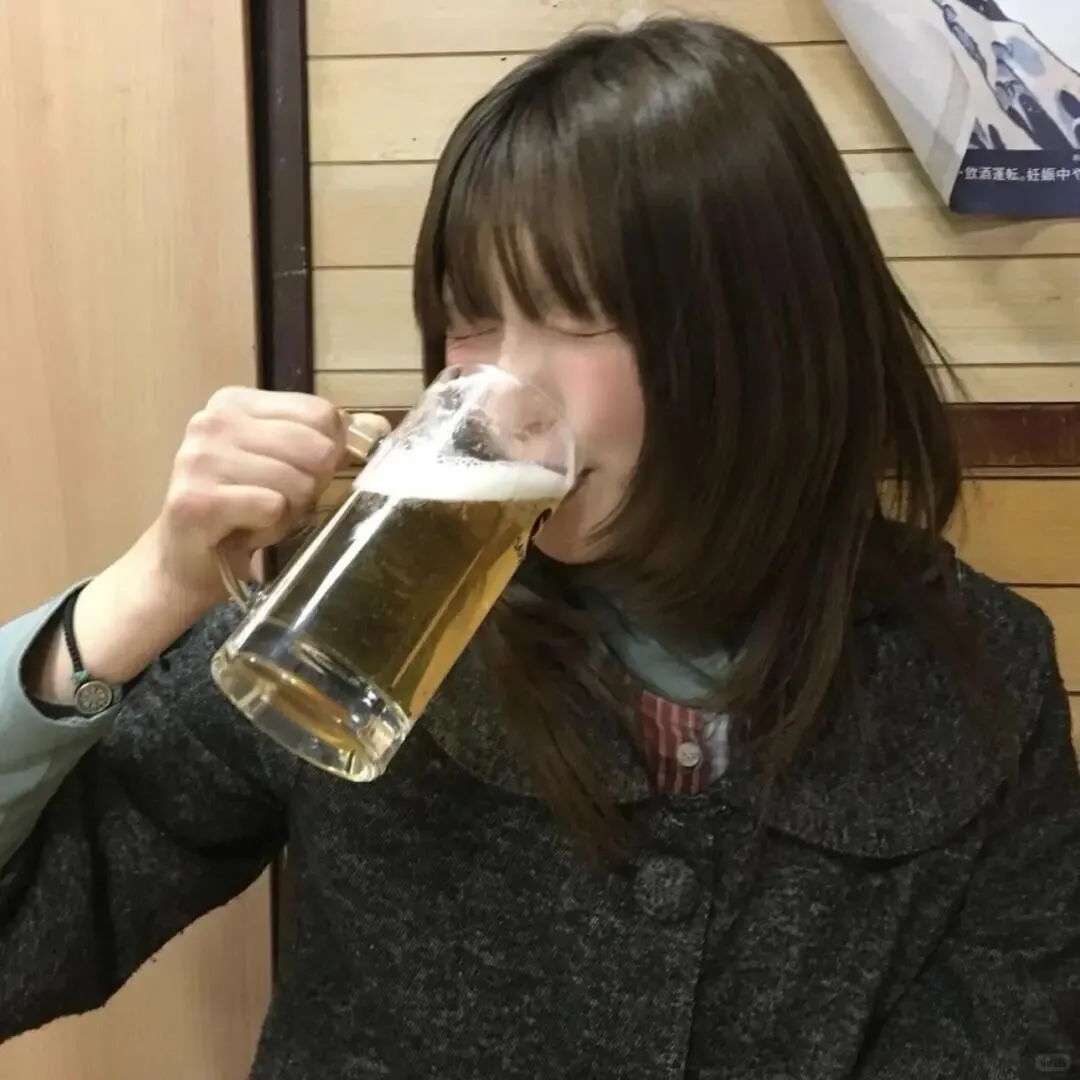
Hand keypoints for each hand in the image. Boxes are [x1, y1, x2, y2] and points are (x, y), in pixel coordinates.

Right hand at [148, 387, 350, 600]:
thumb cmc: (243, 510)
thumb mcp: (284, 464)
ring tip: (259, 516)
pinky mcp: (196, 500)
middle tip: (280, 502)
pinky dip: (270, 527)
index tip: (307, 473)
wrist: (188, 562)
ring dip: (289, 511)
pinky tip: (245, 529)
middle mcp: (213, 421)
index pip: (320, 413)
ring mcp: (200, 458)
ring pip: (296, 481)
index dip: (330, 450)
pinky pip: (271, 507)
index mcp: (236, 403)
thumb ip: (320, 440)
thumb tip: (375, 428)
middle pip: (315, 448)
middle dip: (311, 484)